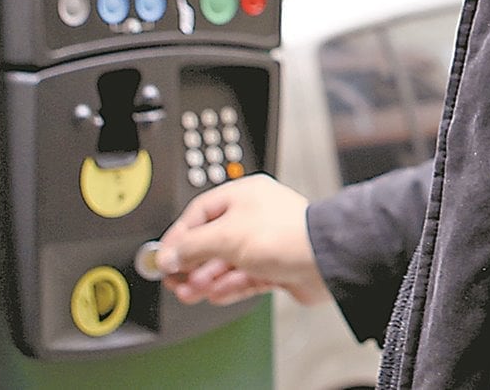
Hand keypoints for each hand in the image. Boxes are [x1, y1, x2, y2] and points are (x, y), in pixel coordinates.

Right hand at [155, 174, 330, 306]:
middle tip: (175, 279)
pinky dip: (228, 286)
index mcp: (243, 196)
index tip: (164, 257)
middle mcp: (255, 216)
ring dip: (206, 278)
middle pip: (212, 240)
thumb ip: (192, 247)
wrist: (325, 261)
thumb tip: (169, 255)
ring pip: (228, 261)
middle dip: (192, 263)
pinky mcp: (277, 267)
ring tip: (190, 292)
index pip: (199, 213)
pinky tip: (215, 294)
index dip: (179, 236)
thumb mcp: (225, 237)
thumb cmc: (285, 236)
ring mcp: (267, 243)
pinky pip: (245, 276)